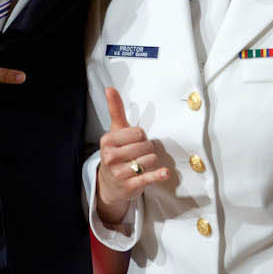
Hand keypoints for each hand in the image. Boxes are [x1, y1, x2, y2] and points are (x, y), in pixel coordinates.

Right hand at [95, 86, 167, 225]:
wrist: (109, 184)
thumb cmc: (115, 153)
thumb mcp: (114, 131)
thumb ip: (115, 110)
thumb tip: (110, 88)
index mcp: (107, 141)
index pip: (138, 133)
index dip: (141, 137)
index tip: (134, 142)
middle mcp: (110, 157)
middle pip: (145, 146)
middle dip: (147, 149)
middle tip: (138, 154)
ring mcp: (119, 173)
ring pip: (150, 160)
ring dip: (152, 162)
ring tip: (142, 165)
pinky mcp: (130, 186)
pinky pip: (148, 177)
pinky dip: (158, 175)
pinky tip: (165, 172)